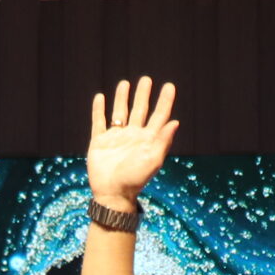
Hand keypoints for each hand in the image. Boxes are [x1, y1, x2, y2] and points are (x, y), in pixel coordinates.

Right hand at [88, 76, 178, 207]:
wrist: (112, 194)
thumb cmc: (134, 180)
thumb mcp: (152, 160)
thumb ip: (163, 141)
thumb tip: (175, 122)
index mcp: (147, 140)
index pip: (158, 116)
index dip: (164, 101)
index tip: (169, 86)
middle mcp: (133, 136)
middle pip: (139, 110)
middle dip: (143, 95)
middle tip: (146, 79)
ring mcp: (116, 138)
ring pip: (119, 113)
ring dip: (122, 98)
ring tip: (125, 83)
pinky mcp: (99, 142)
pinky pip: (99, 122)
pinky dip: (98, 109)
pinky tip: (100, 97)